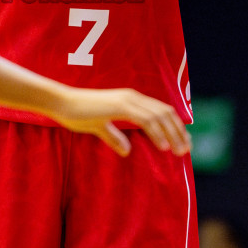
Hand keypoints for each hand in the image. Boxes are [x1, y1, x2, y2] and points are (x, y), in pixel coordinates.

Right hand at [49, 88, 190, 156]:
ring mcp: (126, 99)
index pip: (161, 110)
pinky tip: (162, 145)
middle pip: (165, 112)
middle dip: (179, 131)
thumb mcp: (100, 127)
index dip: (175, 126)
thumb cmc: (78, 114)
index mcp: (131, 99)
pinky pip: (144, 119)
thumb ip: (115, 137)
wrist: (61, 103)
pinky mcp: (119, 106)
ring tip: (179, 151)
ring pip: (159, 115)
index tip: (183, 142)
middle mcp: (133, 96)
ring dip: (172, 133)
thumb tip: (126, 150)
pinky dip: (156, 132)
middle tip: (186, 150)